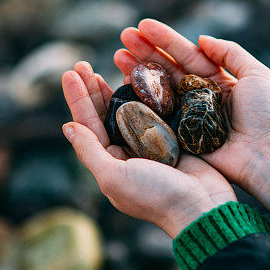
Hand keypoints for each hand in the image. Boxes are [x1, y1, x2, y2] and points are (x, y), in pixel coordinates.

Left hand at [61, 62, 236, 236]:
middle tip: (82, 63)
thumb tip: (67, 127)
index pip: (88, 124)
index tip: (70, 72)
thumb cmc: (155, 196)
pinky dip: (148, 91)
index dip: (78, 98)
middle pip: (105, 113)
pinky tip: (142, 75)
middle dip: (93, 88)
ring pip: (130, 107)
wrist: (202, 206)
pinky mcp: (176, 135)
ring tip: (109, 63)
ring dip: (118, 85)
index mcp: (111, 162)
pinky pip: (158, 108)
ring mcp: (153, 142)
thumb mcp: (114, 177)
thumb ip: (90, 151)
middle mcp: (129, 151)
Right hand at [114, 20, 269, 207]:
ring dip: (138, 72)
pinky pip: (157, 115)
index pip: (186, 54)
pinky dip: (140, 101)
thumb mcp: (257, 75)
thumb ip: (231, 53)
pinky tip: (123, 86)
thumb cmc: (265, 116)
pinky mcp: (180, 136)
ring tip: (117, 56)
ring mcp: (187, 116)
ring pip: (158, 90)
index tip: (142, 25)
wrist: (265, 157)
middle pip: (167, 69)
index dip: (164, 39)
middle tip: (123, 36)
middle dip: (145, 52)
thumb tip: (201, 38)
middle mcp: (199, 96)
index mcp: (216, 80)